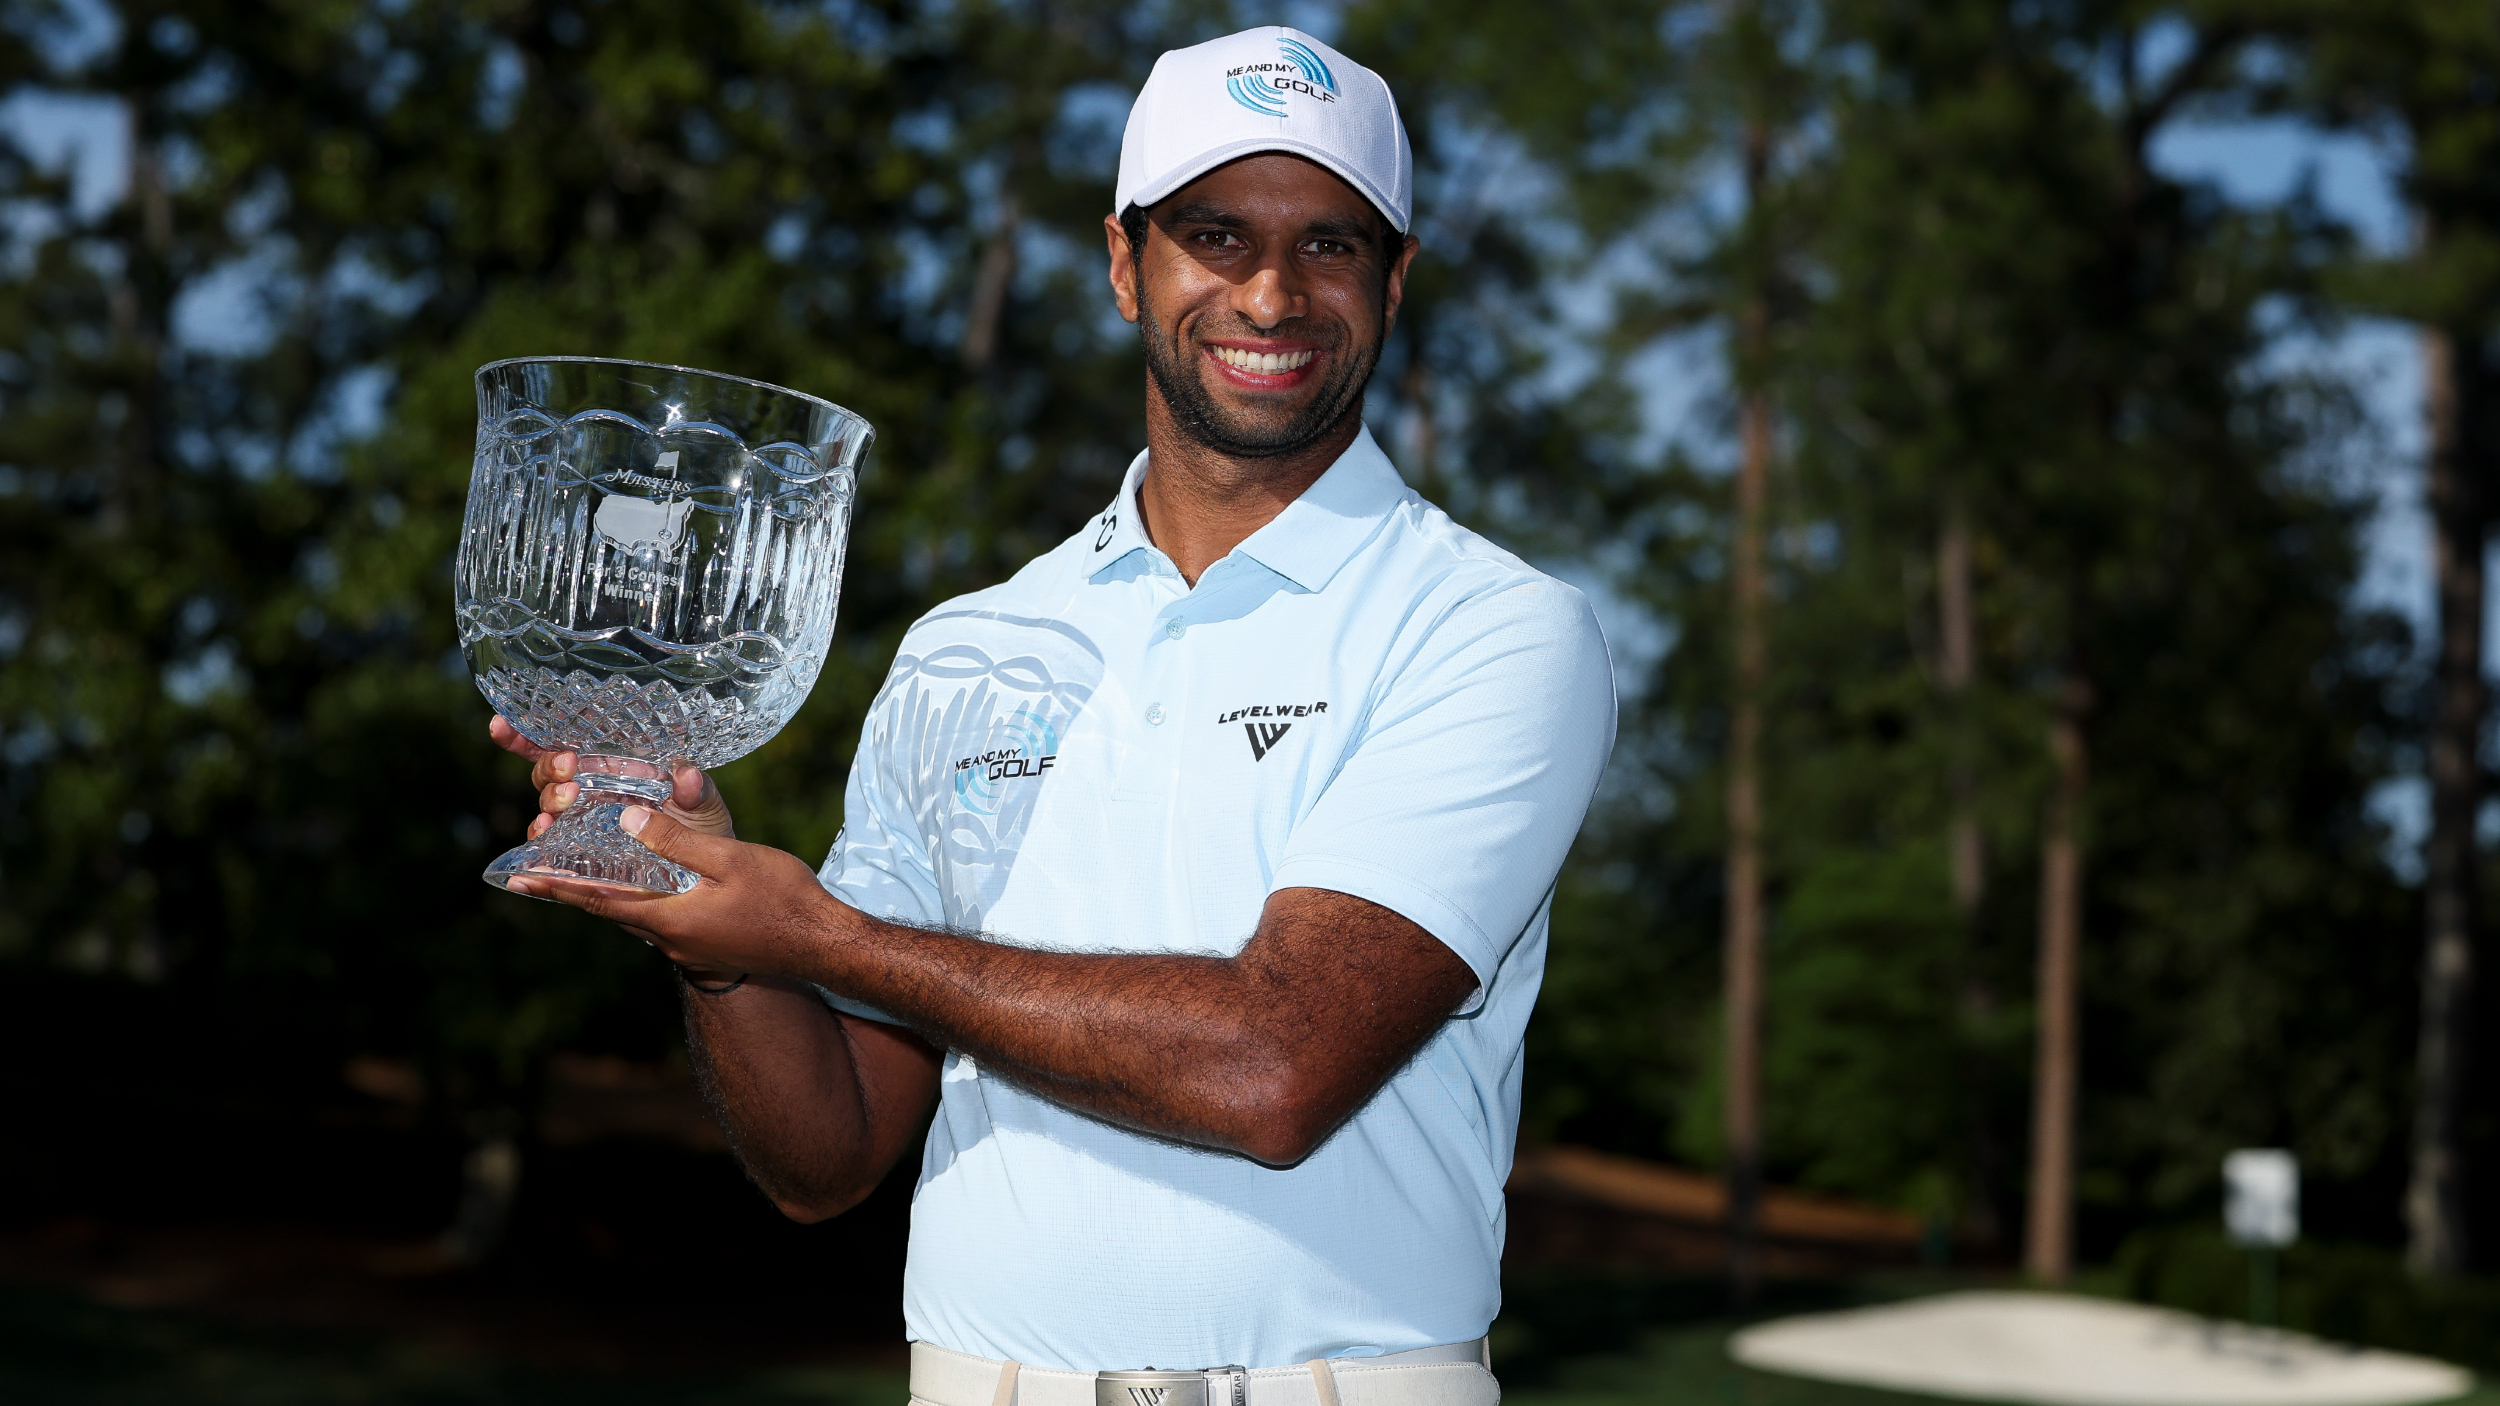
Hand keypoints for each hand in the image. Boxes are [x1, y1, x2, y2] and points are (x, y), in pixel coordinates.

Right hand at [487, 714, 734, 840]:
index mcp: (614, 767)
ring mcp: (582, 824)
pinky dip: (537, 849)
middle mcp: (590, 791)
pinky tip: (539, 844)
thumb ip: (698, 790)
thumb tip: (687, 777)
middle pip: (548, 772)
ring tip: (565, 803)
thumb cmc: (702, 832)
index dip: (531, 733)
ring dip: (548, 802)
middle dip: (550, 767)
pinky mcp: (580, 856)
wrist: (703, 880)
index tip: (503, 725)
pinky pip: (548, 851)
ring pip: (546, 807)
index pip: (567, 742)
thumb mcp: (706, 806)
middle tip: (569, 769)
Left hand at [503, 805, 846, 979]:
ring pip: (636, 915)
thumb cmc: (783, 899)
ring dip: (607, 895)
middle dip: (573, 890)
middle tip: (535, 874)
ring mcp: (689, 947)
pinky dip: (640, 900)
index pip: (598, 900)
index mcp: (668, 919)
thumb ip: (675, 842)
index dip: (556, 886)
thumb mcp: (730, 860)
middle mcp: (670, 940)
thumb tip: (625, 818)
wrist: (825, 946)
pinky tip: (648, 885)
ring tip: (582, 874)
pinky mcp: (707, 946)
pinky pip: (660, 920)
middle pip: (610, 910)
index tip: (516, 879)